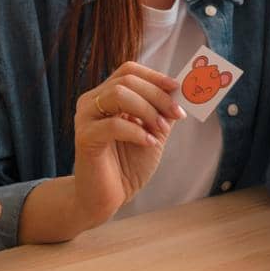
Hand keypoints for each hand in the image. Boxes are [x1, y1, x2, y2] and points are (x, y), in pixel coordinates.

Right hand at [71, 62, 187, 225]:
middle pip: (127, 80)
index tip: (178, 88)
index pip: (129, 71)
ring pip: (118, 95)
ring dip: (148, 110)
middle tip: (177, 114)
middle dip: (157, 95)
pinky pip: (113, 125)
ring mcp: (85, 118)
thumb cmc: (127, 166)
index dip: (155, 76)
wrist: (105, 199)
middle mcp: (92, 102)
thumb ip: (163, 113)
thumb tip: (184, 93)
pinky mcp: (84, 138)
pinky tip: (148, 144)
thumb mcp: (153, 134)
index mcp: (106, 96)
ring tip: (161, 130)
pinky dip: (137, 132)